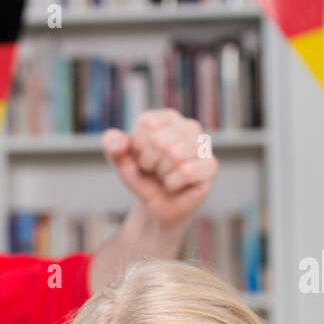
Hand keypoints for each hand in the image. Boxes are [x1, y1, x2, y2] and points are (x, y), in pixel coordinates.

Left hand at [102, 109, 217, 232]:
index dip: (138, 147)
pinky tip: (174, 185)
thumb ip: (112, 146)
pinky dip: (172, 184)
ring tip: (164, 177)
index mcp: (166, 118)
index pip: (148, 124)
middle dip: (149, 162)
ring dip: (161, 173)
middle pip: (160, 139)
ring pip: (175, 154)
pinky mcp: (210, 166)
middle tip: (154, 170)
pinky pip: (186, 171)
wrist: (156, 205)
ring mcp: (203, 146)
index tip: (142, 157)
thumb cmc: (142, 177)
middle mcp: (188, 126)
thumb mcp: (121, 161)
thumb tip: (120, 142)